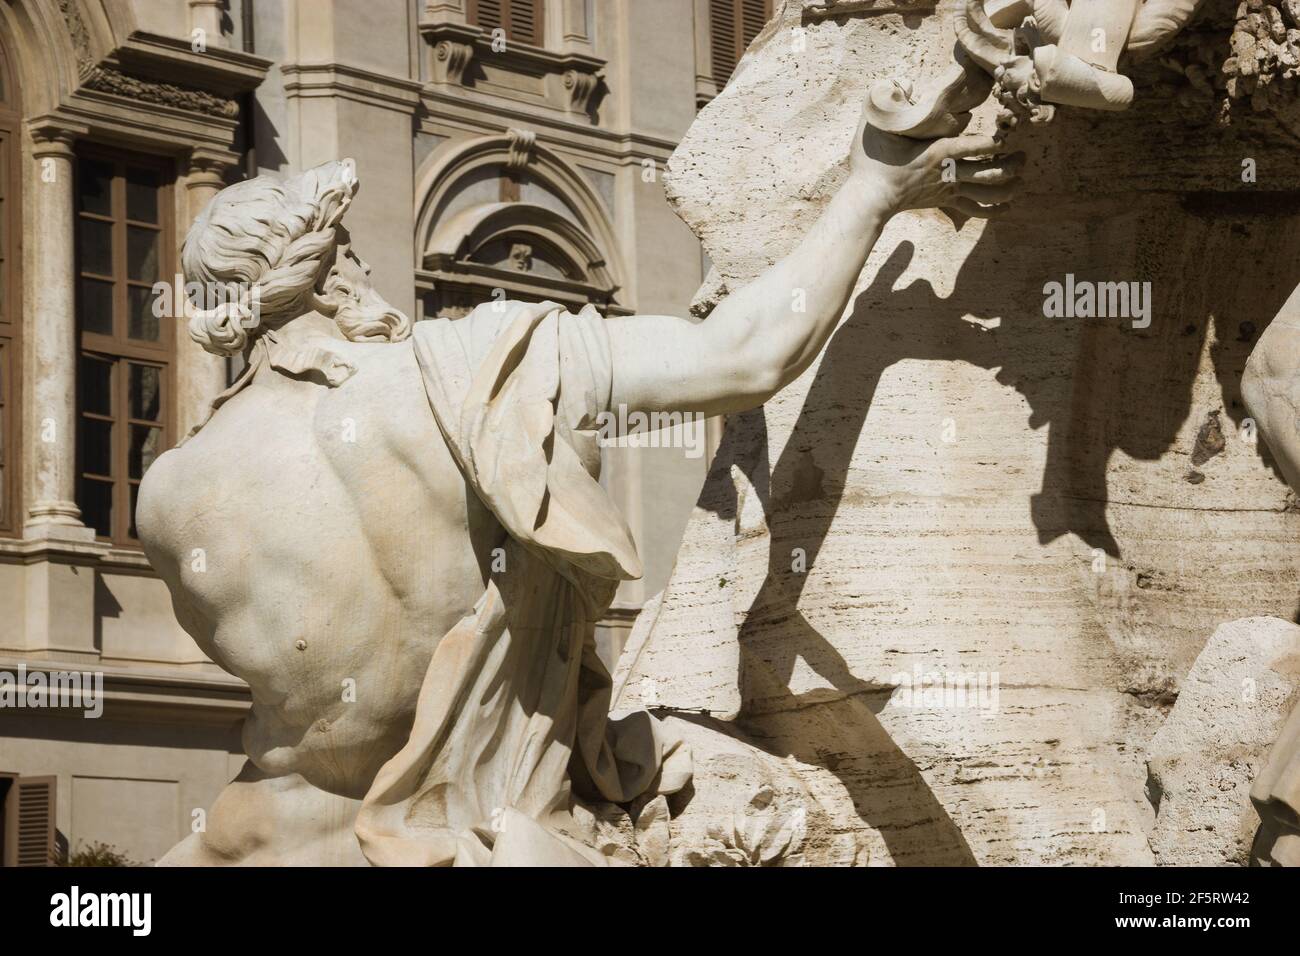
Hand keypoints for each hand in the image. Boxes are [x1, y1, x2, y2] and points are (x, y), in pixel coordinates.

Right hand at [849, 102, 1023, 218]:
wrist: (868, 198)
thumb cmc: (872, 161)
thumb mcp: (878, 125)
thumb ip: (891, 101)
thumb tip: (902, 82)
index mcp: (939, 151)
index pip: (978, 146)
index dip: (999, 141)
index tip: (1009, 133)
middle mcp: (949, 173)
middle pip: (991, 171)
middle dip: (1012, 165)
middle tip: (1023, 157)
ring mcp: (948, 190)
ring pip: (987, 192)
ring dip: (1008, 188)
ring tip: (1021, 180)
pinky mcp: (944, 202)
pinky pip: (975, 210)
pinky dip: (993, 211)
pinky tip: (1007, 208)